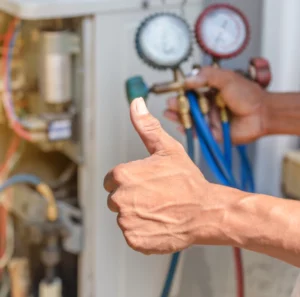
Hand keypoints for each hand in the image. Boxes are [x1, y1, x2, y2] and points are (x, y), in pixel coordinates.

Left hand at [104, 98, 234, 254]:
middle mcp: (120, 199)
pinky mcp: (135, 240)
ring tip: (159, 209)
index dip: (129, 181)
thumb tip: (136, 104)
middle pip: (116, 199)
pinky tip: (159, 222)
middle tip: (155, 196)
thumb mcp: (167, 149)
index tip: (145, 183)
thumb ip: (146, 127)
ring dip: (138, 214)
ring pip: (124, 217)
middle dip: (132, 197)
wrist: (206, 212)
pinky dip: (143, 231)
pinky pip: (132, 234)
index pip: (111, 180)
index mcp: (122, 176)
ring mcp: (127, 222)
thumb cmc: (188, 181)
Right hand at [164, 67, 268, 143]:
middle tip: (169, 103)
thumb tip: (188, 80)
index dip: (181, 91)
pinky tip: (180, 125)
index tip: (172, 90)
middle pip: (188, 106)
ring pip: (190, 118)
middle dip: (177, 105)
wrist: (262, 114)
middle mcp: (208, 105)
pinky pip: (197, 132)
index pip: (191, 91)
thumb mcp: (227, 78)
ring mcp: (209, 119)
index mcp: (210, 92)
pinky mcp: (212, 132)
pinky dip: (188, 129)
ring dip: (179, 116)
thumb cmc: (248, 95)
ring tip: (169, 113)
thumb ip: (207, 76)